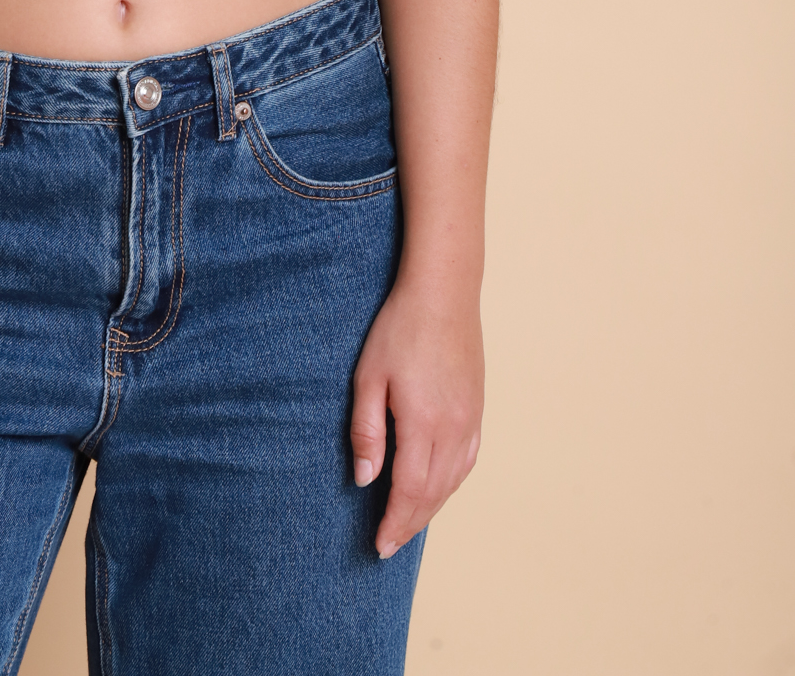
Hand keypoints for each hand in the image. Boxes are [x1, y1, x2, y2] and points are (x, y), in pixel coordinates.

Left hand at [349, 278, 483, 558]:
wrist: (443, 293)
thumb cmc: (399, 329)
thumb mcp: (369, 377)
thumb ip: (366, 431)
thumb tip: (363, 479)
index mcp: (423, 424)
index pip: (409, 490)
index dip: (395, 523)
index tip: (380, 546)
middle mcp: (453, 429)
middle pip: (433, 493)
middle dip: (410, 524)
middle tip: (389, 545)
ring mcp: (470, 419)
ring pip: (453, 481)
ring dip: (431, 507)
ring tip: (409, 523)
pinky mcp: (477, 408)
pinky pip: (467, 461)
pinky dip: (451, 484)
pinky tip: (438, 488)